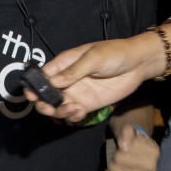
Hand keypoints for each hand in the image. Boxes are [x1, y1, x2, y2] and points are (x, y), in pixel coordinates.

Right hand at [25, 38, 153, 122]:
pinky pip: (73, 114)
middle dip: (43, 104)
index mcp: (64, 64)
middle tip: (49, 108)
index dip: (34, 86)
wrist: (138, 64)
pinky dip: (72, 116)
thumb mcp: (94, 58)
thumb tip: (54, 82)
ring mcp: (76, 93)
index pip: (42, 76)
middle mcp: (67, 80)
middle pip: (45, 95)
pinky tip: (79, 112)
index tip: (32, 96)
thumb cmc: (115, 53)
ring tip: (71, 109)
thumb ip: (73, 71)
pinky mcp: (87, 104)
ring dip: (59, 112)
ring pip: (57, 107)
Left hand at [106, 125, 158, 170]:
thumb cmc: (132, 142)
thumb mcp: (129, 132)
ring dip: (114, 168)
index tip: (122, 145)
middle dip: (119, 157)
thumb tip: (123, 145)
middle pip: (129, 161)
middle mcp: (152, 167)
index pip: (133, 147)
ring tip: (111, 164)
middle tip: (116, 156)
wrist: (135, 155)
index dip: (123, 145)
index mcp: (154, 151)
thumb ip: (127, 132)